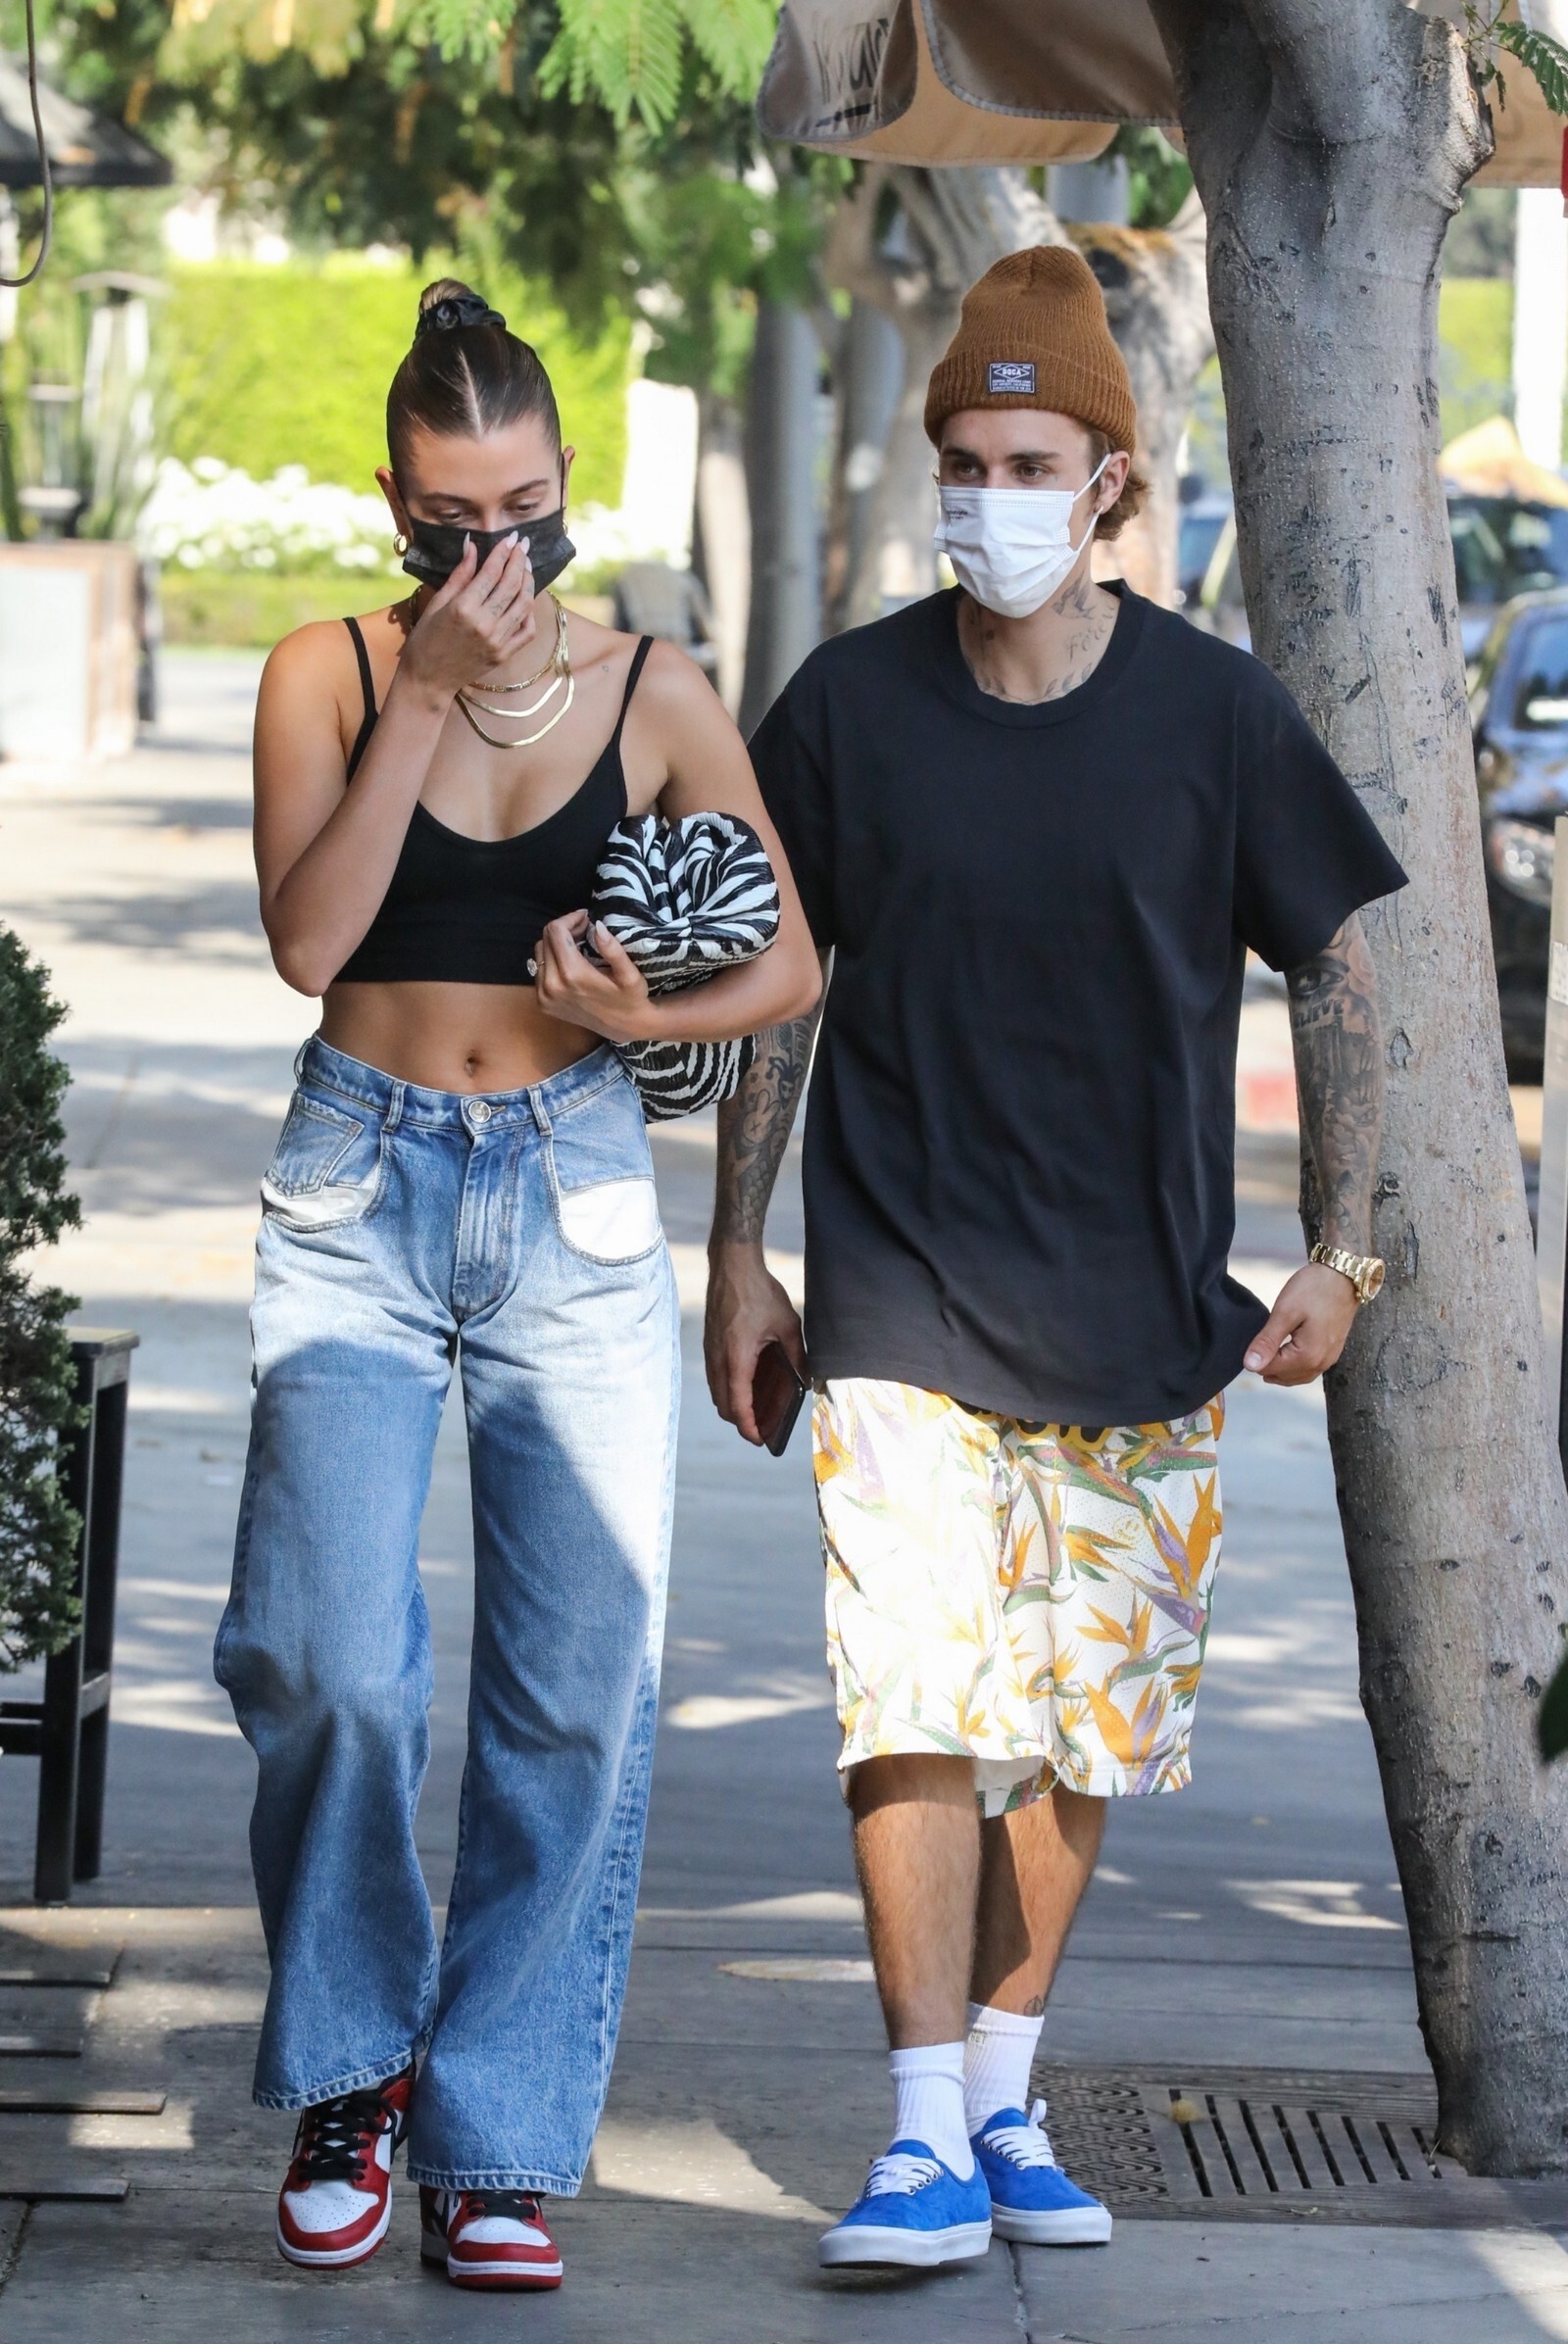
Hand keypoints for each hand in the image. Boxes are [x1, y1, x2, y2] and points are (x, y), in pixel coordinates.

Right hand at [399, 534, 538, 702]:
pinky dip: (530, 611)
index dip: (503, 552)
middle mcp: (484, 623)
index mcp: (463, 608)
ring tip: (526, 566)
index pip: (492, 572)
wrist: (428, 679)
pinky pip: (527, 630)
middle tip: (523, 546)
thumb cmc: (425, 639)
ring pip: (524, 604)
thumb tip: (472, 546)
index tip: (511, 538)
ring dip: (528, 581)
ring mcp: (497, 641)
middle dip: (519, 561)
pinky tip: (525, 597)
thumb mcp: (437, 603)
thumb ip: (459, 575)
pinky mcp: (504, 654)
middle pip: (511, 584)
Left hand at [533, 912, 657, 1041]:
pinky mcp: (542, 1003)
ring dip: (556, 943)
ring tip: (577, 944)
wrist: (624, 1028)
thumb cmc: (631, 999)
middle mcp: (552, 985)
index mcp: (572, 974)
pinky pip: (538, 970)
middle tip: (584, 929)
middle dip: (564, 928)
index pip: (556, 931)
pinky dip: (551, 960)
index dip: (570, 918)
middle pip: (545, 939)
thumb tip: (598, 927)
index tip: (586, 918)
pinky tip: (570, 962)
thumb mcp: (630, 975)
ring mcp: (544, 996)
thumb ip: (613, 950)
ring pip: (539, 952)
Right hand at [705, 1241, 805, 1444]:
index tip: (759, 1440)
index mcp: (737, 1357)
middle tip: (762, 1429)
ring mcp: (710, 1351)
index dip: (748, 1426)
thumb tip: (805, 1380)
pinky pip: (715, 1377)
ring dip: (733, 1405)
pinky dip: (728, 1388)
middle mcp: (718, 1359)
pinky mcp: (709, 1344)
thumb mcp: (788, 1326)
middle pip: (723, 1405)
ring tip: (756, 1410)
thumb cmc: (760, 1293)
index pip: (738, 1404)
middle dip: (741, 1421)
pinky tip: (747, 1385)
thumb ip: (796, 1356)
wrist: (732, 1266)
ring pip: (717, 1392)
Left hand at [1243, 1261, 1359, 1384]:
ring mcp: (1329, 1358)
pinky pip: (1310, 1369)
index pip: (1271, 1370)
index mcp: (1308, 1356)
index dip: (1255, 1360)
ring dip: (1280, 1370)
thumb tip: (1250, 1366)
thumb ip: (1267, 1342)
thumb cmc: (1313, 1290)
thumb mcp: (1284, 1313)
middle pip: (1284, 1377)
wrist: (1343, 1275)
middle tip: (1254, 1348)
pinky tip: (1285, 1355)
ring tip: (1266, 1354)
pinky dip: (1294, 1367)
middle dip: (1267, 1366)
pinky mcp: (1333, 1351)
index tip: (1249, 1343)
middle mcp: (1321, 1363)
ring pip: (1298, 1376)